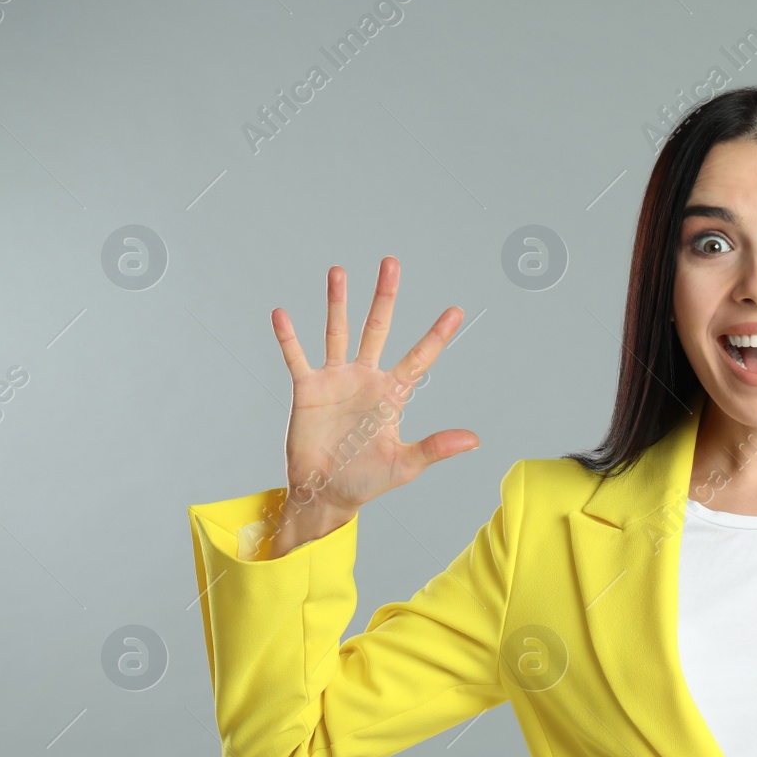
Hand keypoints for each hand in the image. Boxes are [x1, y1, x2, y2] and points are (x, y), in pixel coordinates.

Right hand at [265, 256, 476, 554]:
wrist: (325, 492)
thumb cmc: (367, 480)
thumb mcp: (405, 464)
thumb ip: (436, 447)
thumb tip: (474, 440)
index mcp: (393, 393)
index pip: (420, 357)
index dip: (437, 335)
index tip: (455, 310)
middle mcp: (366, 378)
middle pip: (378, 328)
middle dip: (384, 297)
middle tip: (391, 264)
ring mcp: (336, 380)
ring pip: (338, 332)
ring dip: (337, 302)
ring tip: (339, 271)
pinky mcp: (307, 389)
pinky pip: (296, 357)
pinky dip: (289, 337)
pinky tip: (282, 313)